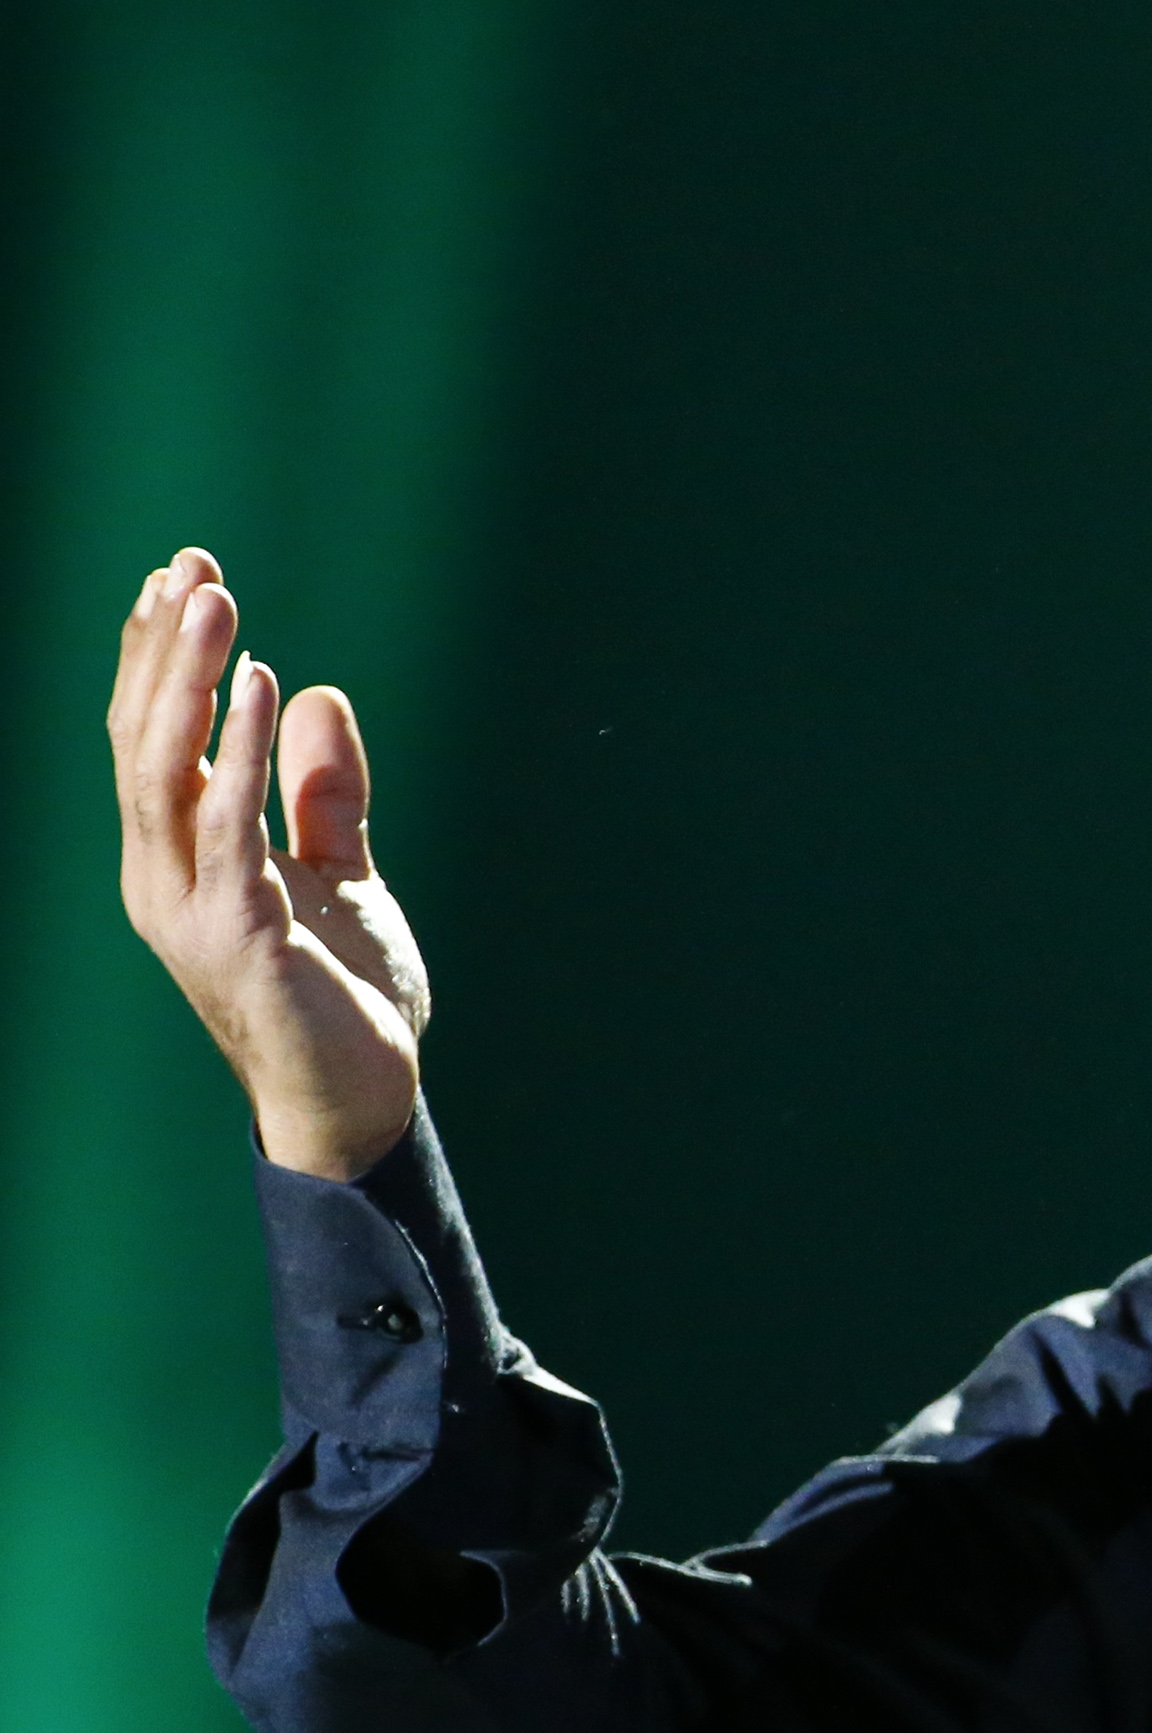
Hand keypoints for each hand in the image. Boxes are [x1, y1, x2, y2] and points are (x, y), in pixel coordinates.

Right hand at [111, 549, 428, 1180]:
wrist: (361, 1101)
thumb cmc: (339, 997)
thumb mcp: (337, 875)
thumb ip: (322, 795)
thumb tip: (317, 694)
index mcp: (176, 860)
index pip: (150, 739)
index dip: (157, 658)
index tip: (178, 578)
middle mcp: (161, 876)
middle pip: (142, 739)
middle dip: (164, 648)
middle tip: (194, 565)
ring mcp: (189, 907)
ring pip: (165, 770)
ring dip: (189, 680)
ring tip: (216, 602)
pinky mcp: (238, 934)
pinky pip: (231, 826)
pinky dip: (242, 752)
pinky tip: (262, 689)